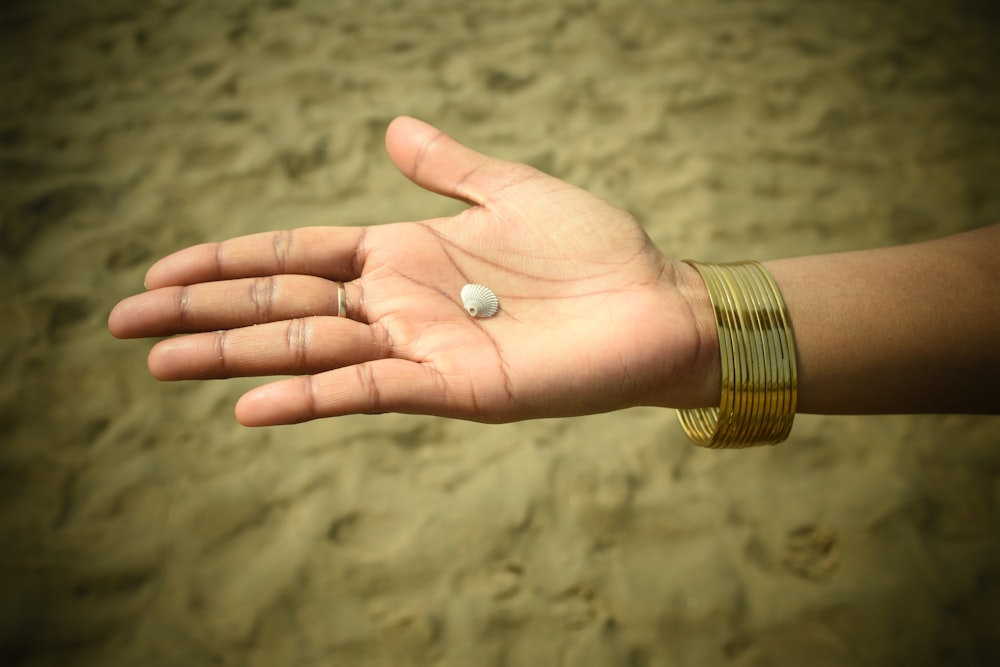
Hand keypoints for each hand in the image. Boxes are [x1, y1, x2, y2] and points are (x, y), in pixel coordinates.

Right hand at [108, 117, 716, 425]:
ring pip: (308, 349)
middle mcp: (400, 304)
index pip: (295, 258)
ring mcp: (422, 347)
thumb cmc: (594, 248)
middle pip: (282, 306)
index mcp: (404, 255)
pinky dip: (310, 397)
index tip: (161, 271)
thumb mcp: (510, 189)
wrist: (657, 303)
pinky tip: (249, 406)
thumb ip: (448, 167)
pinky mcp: (456, 384)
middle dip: (204, 313)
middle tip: (124, 325)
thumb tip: (393, 128)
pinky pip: (369, 389)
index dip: (228, 262)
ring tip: (158, 363)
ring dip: (232, 356)